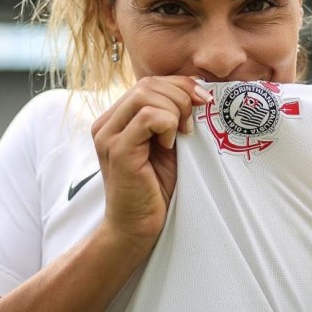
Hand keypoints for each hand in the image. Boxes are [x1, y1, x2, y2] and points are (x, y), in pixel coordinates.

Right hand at [92, 76, 211, 246]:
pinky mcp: (118, 151)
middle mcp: (107, 124)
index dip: (180, 85)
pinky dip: (167, 125)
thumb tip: (199, 91)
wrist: (137, 228)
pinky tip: (169, 144)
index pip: (148, 83)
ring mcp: (109, 136)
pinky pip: (148, 117)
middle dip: (181, 96)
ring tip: (182, 135)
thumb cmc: (156, 189)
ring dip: (175, 110)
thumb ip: (173, 118)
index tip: (203, 101)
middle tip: (193, 124)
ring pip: (146, 95)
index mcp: (116, 119)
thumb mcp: (168, 145)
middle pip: (148, 84)